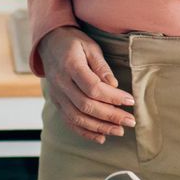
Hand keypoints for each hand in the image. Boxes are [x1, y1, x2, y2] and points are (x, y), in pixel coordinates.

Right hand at [38, 26, 135, 143]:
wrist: (48, 43)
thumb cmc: (73, 42)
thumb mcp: (89, 46)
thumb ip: (101, 66)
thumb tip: (113, 84)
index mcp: (70, 66)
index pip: (93, 87)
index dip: (113, 97)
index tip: (130, 101)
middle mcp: (61, 83)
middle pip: (86, 105)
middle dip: (110, 116)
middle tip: (130, 121)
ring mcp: (57, 95)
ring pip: (77, 117)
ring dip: (100, 127)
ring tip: (119, 131)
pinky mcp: (56, 102)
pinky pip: (69, 121)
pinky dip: (85, 132)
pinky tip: (101, 137)